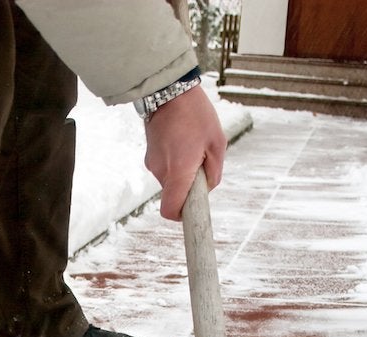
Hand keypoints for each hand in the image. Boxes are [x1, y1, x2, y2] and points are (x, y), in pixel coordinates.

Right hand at [143, 85, 225, 220]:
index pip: (170, 210)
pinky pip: (165, 168)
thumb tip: (207, 188)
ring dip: (183, 172)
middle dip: (189, 187)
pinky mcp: (149, 155)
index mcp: (178, 171)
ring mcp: (152, 163)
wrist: (168, 90)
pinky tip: (183, 141)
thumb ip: (214, 172)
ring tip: (193, 146)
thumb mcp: (217, 142)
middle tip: (202, 163)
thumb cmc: (196, 114)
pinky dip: (175, 163)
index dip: (181, 217)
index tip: (192, 214)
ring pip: (170, 180)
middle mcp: (161, 171)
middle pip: (174, 195)